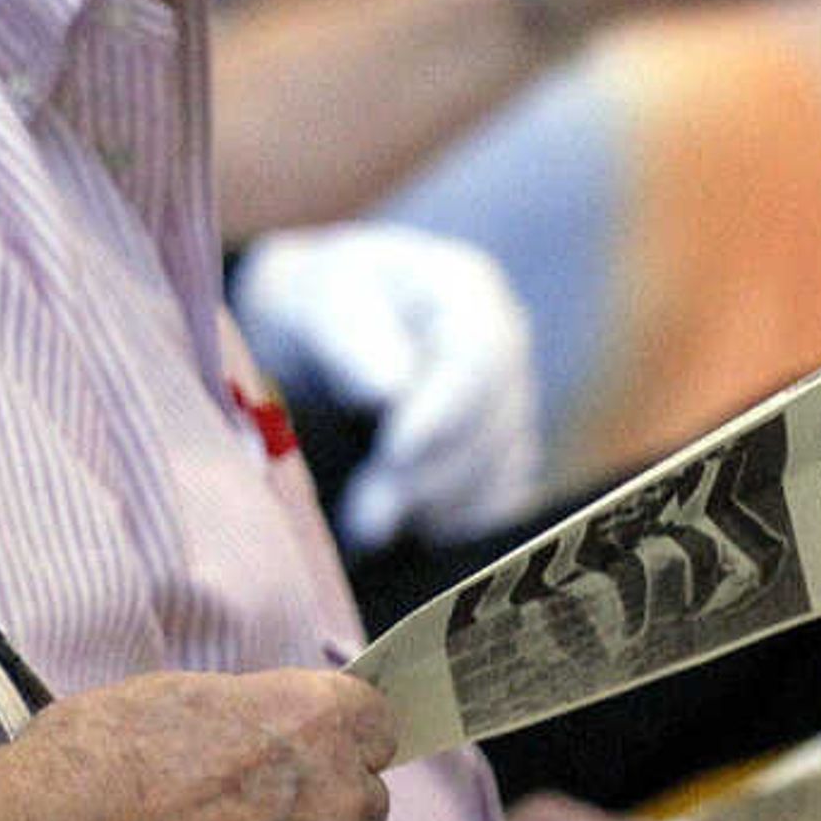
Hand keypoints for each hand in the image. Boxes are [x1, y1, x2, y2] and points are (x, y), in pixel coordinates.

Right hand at [28, 668, 392, 820]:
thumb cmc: (96, 762)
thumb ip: (247, 722)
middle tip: (240, 811)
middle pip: (362, 804)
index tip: (300, 746)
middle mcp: (335, 803)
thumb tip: (253, 739)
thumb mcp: (176, 698)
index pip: (374, 724)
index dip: (332, 737)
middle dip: (317, 809)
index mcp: (315, 723)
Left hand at [230, 223, 543, 550]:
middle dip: (428, 477)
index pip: (481, 357)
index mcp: (465, 290)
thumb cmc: (310, 308)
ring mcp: (509, 401)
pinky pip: (499, 502)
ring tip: (367, 527)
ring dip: (437, 509)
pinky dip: (453, 525)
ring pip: (502, 471)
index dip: (443, 414)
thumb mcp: (312, 302)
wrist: (311, 335)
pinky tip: (402, 530)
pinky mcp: (500, 453)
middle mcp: (504, 346)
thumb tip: (388, 390)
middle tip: (364, 518)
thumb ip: (349, 338)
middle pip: (494, 425)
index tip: (392, 455)